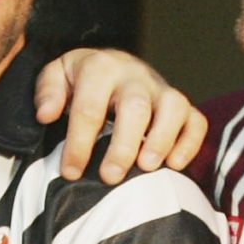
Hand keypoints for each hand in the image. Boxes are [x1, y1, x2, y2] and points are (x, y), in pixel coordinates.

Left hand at [35, 49, 207, 182]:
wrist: (112, 66)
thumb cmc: (81, 82)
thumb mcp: (57, 76)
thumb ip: (47, 92)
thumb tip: (46, 114)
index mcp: (100, 67)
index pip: (89, 107)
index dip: (79, 143)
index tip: (70, 172)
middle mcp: (135, 75)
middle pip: (135, 108)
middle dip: (123, 146)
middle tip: (109, 177)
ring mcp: (162, 89)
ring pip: (173, 108)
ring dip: (162, 139)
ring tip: (147, 167)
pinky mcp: (182, 105)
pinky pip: (196, 120)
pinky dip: (190, 142)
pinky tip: (175, 165)